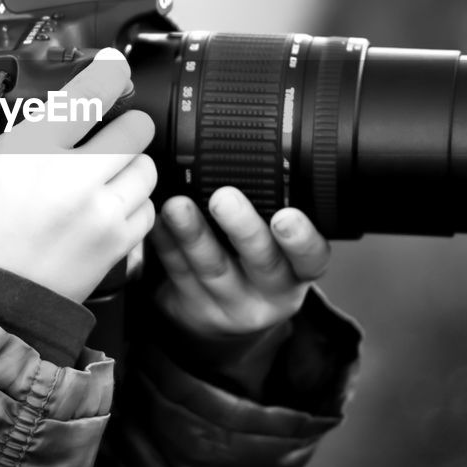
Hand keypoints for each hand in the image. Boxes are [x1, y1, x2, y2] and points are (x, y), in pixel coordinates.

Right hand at [0, 48, 156, 302]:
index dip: (111, 73)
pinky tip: (110, 210)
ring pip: (146, 169)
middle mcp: (73, 176)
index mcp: (30, 149)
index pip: (91, 92)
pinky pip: (146, 212)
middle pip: (135, 128)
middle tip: (111, 132)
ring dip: (131, 167)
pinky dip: (133, 208)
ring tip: (110, 175)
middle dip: (126, 126)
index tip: (115, 67)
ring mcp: (99, 212)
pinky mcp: (114, 246)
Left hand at [149, 187, 330, 336]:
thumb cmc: (255, 265)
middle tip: (224, 198)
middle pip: (260, 261)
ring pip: (212, 268)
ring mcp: (231, 304)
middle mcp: (270, 291)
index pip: (310, 257)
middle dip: (242, 227)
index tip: (286, 216)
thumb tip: (253, 143)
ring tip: (177, 206)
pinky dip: (166, 242)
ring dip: (193, 233)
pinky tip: (156, 220)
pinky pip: (177, 273)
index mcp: (298, 270)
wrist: (226, 323)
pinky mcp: (194, 308)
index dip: (301, 239)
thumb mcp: (279, 247)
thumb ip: (273, 208)